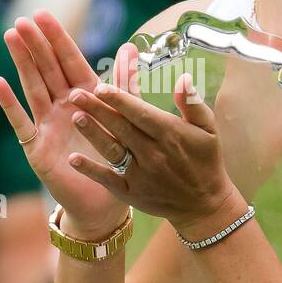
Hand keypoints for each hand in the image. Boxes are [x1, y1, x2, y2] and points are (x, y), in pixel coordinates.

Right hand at [0, 12, 127, 239]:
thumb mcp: (125, 119)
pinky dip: (10, 104)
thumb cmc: (114, 160)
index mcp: (85, 97)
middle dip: (36, 44)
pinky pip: (21, 122)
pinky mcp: (36, 147)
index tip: (43, 14)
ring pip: (33, 88)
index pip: (69, 61)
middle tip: (21, 20)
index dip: (57, 38)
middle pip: (47, 69)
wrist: (104, 202)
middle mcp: (63, 106)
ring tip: (11, 38)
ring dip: (22, 63)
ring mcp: (47, 125)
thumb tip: (130, 46)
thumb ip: (126, 85)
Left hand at [64, 69, 243, 239]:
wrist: (204, 205)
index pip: (140, 113)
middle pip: (121, 128)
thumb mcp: (208, 129)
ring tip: (75, 117)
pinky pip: (108, 179)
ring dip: (92, 134)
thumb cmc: (206, 161)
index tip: (101, 86)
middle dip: (97, 109)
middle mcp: (153, 153)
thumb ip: (193, 103)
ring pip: (112, 150)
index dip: (119, 99)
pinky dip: (90, 170)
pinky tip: (73, 159)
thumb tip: (183, 77)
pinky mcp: (131, 193)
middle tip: (75, 94)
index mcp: (170, 134)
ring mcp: (141, 174)